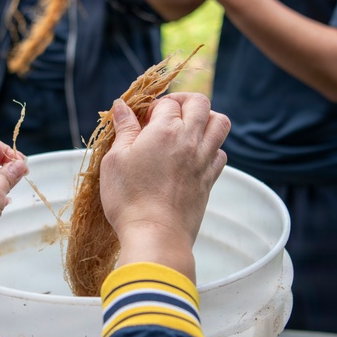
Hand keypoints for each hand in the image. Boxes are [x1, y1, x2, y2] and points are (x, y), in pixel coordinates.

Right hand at [101, 94, 228, 277]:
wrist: (156, 235)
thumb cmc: (129, 198)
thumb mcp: (115, 160)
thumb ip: (123, 130)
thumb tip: (122, 106)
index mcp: (165, 130)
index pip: (166, 103)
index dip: (152, 107)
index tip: (141, 121)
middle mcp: (190, 140)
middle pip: (200, 103)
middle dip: (184, 101)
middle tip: (167, 114)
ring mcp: (204, 160)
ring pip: (220, 123)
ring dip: (206, 118)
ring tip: (188, 128)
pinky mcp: (209, 180)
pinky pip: (221, 153)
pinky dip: (211, 147)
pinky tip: (194, 156)